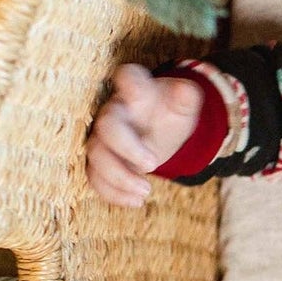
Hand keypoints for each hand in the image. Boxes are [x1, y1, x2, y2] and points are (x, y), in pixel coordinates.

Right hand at [86, 64, 204, 207]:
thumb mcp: (183, 106)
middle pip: (107, 127)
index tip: (138, 94)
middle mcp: (115, 113)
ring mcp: (103, 137)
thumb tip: (186, 90)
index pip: (127, 78)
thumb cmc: (169, 114)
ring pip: (96, 156)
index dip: (129, 82)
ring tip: (146, 192)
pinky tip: (135, 202)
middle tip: (153, 165)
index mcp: (137, 93)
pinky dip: (113, 193)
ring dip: (119, 178)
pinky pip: (95, 178)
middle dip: (127, 148)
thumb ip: (187, 97)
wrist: (160, 131)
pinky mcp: (101, 160)